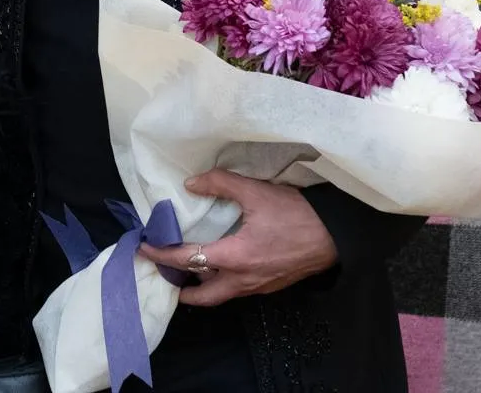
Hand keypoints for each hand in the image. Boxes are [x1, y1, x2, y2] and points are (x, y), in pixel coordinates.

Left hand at [140, 170, 336, 306]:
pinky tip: (220, 265)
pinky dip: (222, 282)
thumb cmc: (297, 214)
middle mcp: (243, 279)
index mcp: (234, 258)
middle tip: (164, 273)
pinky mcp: (271, 285)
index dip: (162, 254)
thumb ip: (221, 184)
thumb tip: (191, 183)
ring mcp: (258, 286)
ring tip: (187, 270)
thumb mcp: (256, 192)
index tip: (144, 248)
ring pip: (221, 294)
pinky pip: (238, 289)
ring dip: (201, 286)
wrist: (335, 235)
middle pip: (202, 296)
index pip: (187, 260)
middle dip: (180, 288)